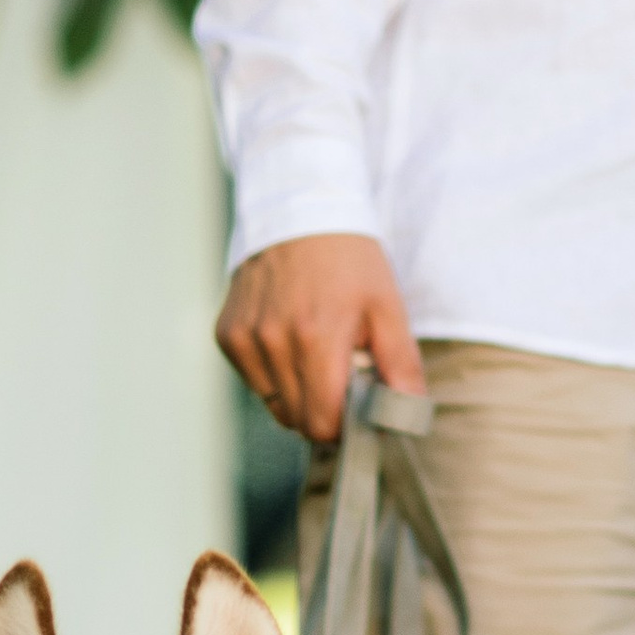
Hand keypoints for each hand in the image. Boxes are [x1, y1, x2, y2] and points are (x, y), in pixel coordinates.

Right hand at [216, 234, 424, 444]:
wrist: (300, 210)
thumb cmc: (350, 260)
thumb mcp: (388, 306)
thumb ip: (400, 365)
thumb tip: (408, 415)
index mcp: (316, 338)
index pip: (322, 423)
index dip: (343, 425)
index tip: (357, 405)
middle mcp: (272, 342)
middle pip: (296, 420)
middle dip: (323, 410)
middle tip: (340, 374)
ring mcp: (244, 339)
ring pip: (272, 404)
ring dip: (297, 393)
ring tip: (315, 352)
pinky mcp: (226, 334)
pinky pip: (253, 380)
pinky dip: (274, 373)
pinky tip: (290, 339)